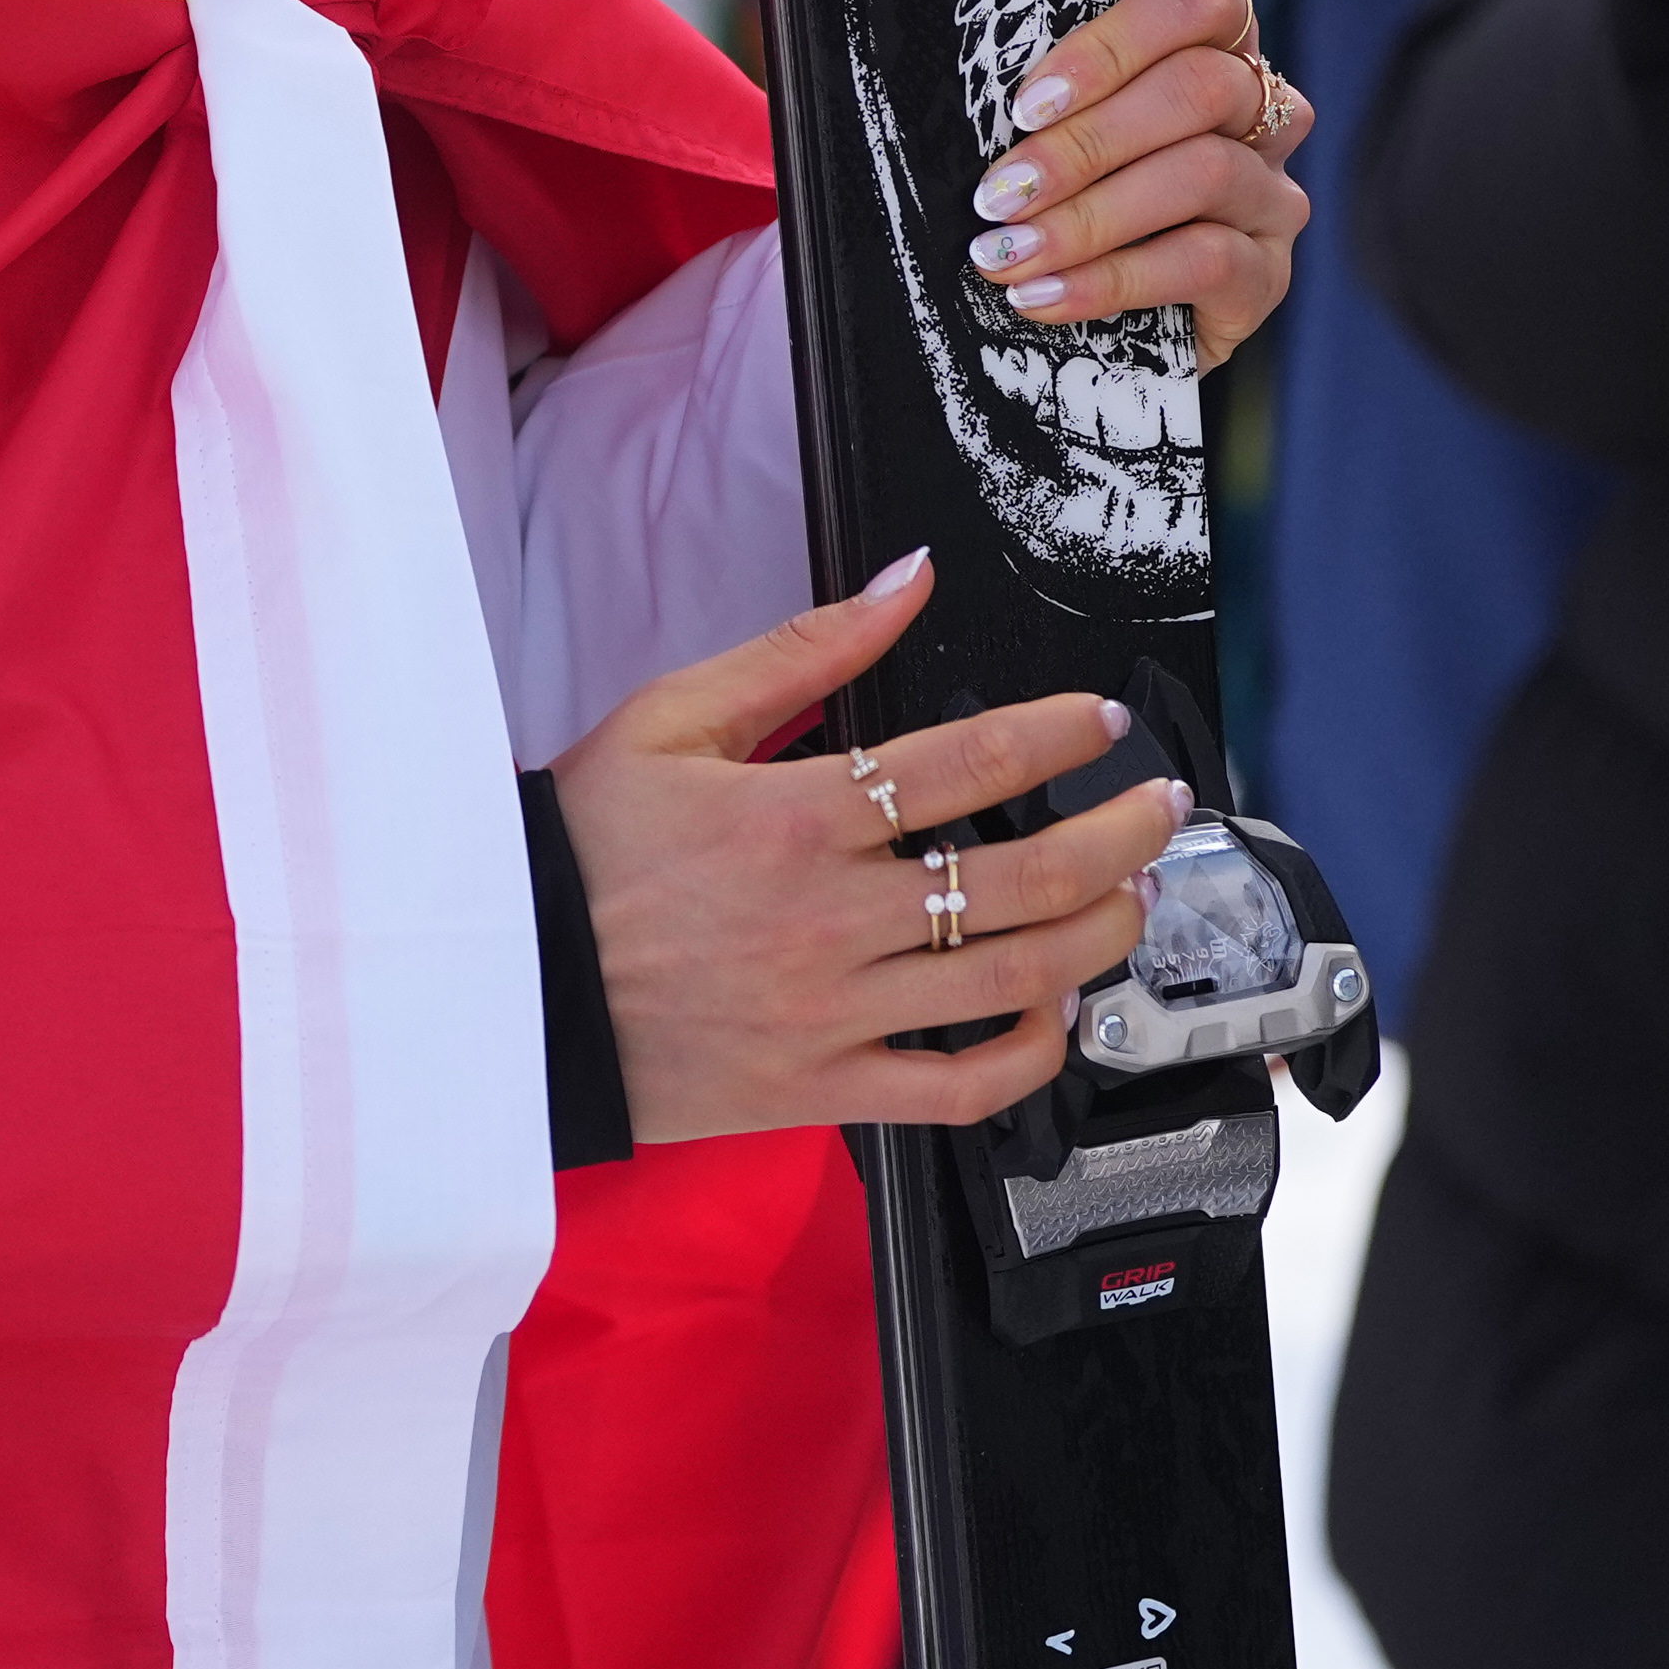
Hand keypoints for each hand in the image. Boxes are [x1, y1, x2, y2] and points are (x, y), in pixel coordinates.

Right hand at [551, 551, 1186, 1140]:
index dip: (1058, 734)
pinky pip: (955, 1091)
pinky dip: (1026, 1059)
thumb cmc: (584, 849)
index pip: (969, 761)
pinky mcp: (821, 1088)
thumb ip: (805, 648)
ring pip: (1012, 980)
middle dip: (1120, 838)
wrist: (507, 985)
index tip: (1101, 721)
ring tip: (1132, 901)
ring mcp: (832, 1012)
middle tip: (1160, 811)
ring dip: (1099, 936)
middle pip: (1023, 876)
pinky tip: (1052, 1015)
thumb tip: (908, 577)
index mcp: (795, 817)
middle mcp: (829, 917)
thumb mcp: (672, 717)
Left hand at [972, 0, 1311, 372]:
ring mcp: (1271, 195)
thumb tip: (980, 105)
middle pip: (1201, 86)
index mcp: (1212, 53)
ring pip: (1206, 173)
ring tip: (1010, 253)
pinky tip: (1044, 296)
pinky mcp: (1268, 276)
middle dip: (1085, 143)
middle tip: (1000, 193)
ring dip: (1089, 216)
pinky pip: (1208, 262)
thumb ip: (1051, 108)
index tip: (1028, 105)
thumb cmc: (1067, 208)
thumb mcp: (1056, 143)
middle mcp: (1262, 114)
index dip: (1113, 43)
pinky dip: (1112, 280)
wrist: (1099, 334)